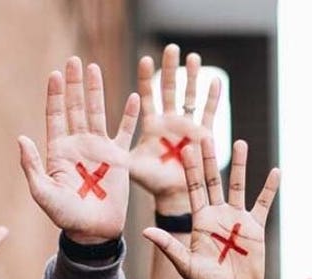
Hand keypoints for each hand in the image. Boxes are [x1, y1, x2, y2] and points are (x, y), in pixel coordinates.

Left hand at [19, 57, 140, 244]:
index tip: (55, 74)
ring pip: (97, 112)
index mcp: (58, 151)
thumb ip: (33, 166)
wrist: (94, 232)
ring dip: (95, 91)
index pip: (55, 115)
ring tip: (93, 68)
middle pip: (75, 107)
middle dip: (74, 84)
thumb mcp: (43, 193)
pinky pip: (125, 132)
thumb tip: (21, 138)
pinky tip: (132, 96)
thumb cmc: (66, 216)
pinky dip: (129, 115)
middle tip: (74, 61)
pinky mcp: (118, 158)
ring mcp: (98, 149)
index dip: (54, 95)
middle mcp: (78, 145)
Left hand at [130, 44, 221, 212]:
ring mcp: (187, 128)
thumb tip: (96, 150)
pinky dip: (212, 98)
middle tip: (171, 47)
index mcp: (150, 127)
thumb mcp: (129, 167)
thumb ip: (115, 155)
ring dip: (192, 77)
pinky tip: (215, 81)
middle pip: (169, 90)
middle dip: (170, 69)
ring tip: (192, 57)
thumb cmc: (152, 183)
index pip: (147, 96)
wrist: (174, 198)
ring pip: (190, 97)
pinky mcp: (203, 137)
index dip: (146, 78)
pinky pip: (209, 114)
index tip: (145, 58)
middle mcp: (169, 123)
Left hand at [142, 137, 279, 278]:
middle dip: (209, 159)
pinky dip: (269, 189)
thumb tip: (144, 232)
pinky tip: (275, 172)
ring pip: (238, 185)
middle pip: (213, 180)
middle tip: (206, 134)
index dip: (189, 170)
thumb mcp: (186, 265)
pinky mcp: (255, 227)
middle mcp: (218, 214)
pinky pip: (264, 204)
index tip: (186, 148)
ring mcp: (237, 218)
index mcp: (200, 220)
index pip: (194, 189)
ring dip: (240, 165)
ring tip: (240, 142)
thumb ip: (169, 246)